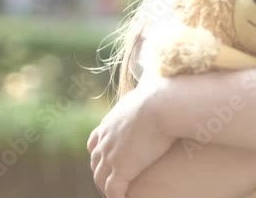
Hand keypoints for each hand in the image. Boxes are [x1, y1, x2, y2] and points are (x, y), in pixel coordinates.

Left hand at [87, 79, 174, 197]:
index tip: (104, 158)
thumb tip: (154, 70)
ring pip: (101, 179)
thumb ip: (146, 82)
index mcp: (110, 122)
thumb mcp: (148, 85)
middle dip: (101, 172)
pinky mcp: (122, 169)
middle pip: (95, 162)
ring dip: (106, 188)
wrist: (160, 105)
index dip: (99, 152)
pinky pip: (114, 190)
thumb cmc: (160, 94)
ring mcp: (111, 155)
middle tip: (110, 181)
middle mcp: (106, 139)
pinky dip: (117, 197)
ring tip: (116, 194)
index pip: (95, 141)